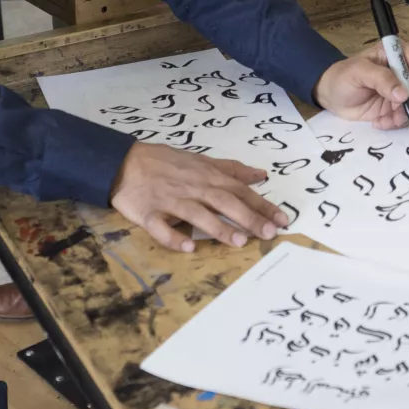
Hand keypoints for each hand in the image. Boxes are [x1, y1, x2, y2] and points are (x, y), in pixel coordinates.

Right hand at [108, 142, 288, 252]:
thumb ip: (231, 169)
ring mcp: (171, 201)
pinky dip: (173, 237)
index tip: (283, 220)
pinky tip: (187, 248)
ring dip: (218, 228)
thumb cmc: (166, 163)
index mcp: (207, 176)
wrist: (125, 162)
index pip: (240, 191)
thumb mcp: (201, 161)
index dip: (262, 205)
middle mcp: (193, 188)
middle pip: (224, 202)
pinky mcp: (149, 213)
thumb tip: (260, 174)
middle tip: (269, 233)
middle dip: (248, 217)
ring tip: (239, 242)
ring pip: (197, 214)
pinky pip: (161, 227)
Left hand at [313, 39, 408, 130]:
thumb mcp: (359, 73)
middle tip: (407, 114)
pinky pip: (404, 116)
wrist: (330, 95)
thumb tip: (403, 94)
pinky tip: (378, 122)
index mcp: (395, 53)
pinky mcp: (395, 106)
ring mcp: (400, 90)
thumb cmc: (342, 77)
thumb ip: (381, 80)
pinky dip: (394, 122)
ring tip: (385, 120)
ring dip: (404, 115)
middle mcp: (402, 71)